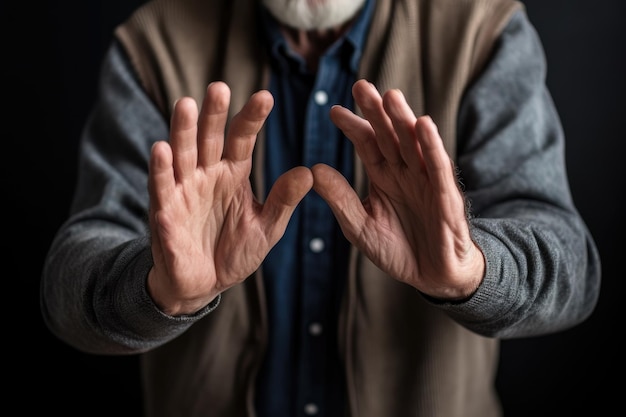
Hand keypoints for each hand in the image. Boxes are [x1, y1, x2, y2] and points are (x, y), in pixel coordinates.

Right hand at [148, 82, 312, 314]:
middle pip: (208, 139)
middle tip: (220, 87)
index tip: (266, 96)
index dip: (251, 118)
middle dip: (213, 114)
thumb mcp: (266, 227)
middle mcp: (206, 175)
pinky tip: (161, 149)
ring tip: (186, 104)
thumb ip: (283, 201)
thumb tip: (309, 173)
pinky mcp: (165, 213)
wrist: (204, 284)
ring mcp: (183, 191)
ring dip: (183, 131)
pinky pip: (161, 189)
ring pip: (182, 155)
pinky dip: (160, 170)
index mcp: (232, 174)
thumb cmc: (235, 252)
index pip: (242, 139)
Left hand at [312, 79, 484, 299]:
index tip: (334, 111)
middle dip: (377, 111)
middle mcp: (405, 172)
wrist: (433, 277)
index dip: (354, 127)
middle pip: (390, 136)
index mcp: (384, 177)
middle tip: (361, 86)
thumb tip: (313, 170)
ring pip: (415, 144)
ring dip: (404, 120)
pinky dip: (433, 147)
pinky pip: (439, 168)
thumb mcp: (360, 226)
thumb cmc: (398, 249)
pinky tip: (423, 125)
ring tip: (391, 96)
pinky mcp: (446, 197)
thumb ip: (340, 199)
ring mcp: (427, 181)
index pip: (368, 144)